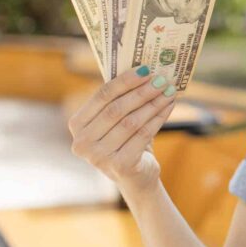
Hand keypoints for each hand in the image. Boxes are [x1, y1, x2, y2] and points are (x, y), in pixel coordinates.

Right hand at [68, 66, 177, 194]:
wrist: (135, 177)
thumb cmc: (126, 141)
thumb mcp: (117, 120)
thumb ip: (121, 99)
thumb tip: (145, 69)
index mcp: (76, 125)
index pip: (102, 96)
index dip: (125, 81)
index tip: (146, 69)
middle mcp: (82, 142)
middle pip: (117, 109)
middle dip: (142, 92)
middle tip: (162, 79)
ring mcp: (98, 157)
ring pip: (132, 121)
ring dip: (154, 104)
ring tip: (169, 91)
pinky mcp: (119, 165)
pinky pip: (143, 135)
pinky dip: (158, 118)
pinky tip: (169, 107)